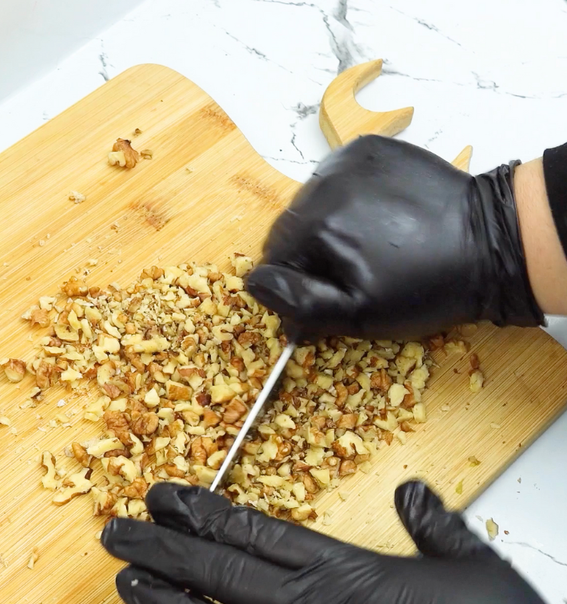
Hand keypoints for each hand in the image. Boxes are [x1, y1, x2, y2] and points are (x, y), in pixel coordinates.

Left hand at [101, 481, 566, 603]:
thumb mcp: (474, 564)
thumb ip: (433, 523)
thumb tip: (411, 491)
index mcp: (347, 571)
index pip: (252, 531)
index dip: (198, 511)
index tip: (159, 496)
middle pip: (215, 570)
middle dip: (159, 546)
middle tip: (116, 532)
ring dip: (160, 603)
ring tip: (124, 583)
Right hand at [246, 135, 542, 340]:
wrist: (492, 242)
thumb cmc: (425, 286)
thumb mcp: (358, 314)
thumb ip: (297, 302)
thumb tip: (252, 283)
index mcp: (312, 226)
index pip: (272, 258)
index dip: (297, 283)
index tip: (332, 292)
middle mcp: (320, 185)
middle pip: (291, 226)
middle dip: (312, 250)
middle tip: (356, 268)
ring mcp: (346, 161)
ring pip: (312, 201)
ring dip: (329, 223)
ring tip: (371, 240)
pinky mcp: (370, 148)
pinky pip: (337, 176)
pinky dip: (349, 196)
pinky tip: (379, 215)